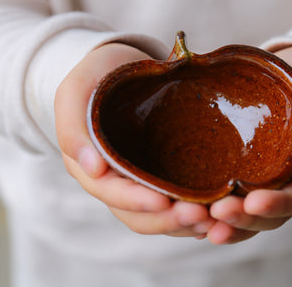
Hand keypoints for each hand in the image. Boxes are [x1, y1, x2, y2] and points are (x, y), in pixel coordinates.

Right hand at [55, 43, 213, 237]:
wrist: (120, 67)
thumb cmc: (96, 76)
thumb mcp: (75, 92)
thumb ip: (73, 128)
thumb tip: (92, 170)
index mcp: (91, 167)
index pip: (113, 194)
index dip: (136, 201)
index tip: (164, 201)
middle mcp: (116, 182)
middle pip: (140, 216)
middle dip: (169, 220)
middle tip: (200, 215)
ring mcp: (141, 181)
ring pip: (161, 217)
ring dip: (186, 224)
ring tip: (215, 220)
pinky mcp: (163, 175)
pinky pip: (177, 203)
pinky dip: (195, 213)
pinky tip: (219, 215)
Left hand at [206, 46, 291, 243]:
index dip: (277, 205)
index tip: (253, 203)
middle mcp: (287, 184)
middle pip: (267, 215)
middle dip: (243, 220)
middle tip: (217, 215)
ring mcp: (262, 180)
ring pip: (245, 214)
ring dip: (226, 224)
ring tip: (202, 225)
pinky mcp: (241, 170)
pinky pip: (228, 197)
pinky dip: (212, 211)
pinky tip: (190, 214)